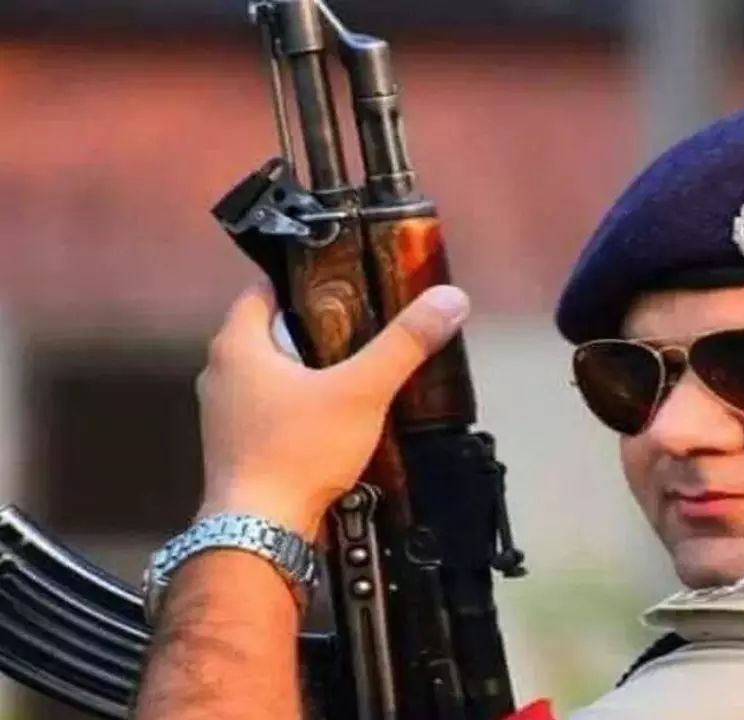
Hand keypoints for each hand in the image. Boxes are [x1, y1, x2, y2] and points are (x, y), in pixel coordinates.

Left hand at [194, 280, 471, 539]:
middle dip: (315, 328)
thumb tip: (451, 297)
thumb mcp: (362, 391)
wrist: (259, 532)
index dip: (303, 280)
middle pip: (271, 332)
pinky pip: (270, 410)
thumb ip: (404, 343)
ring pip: (272, 374)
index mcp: (237, 343)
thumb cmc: (300, 449)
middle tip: (365, 326)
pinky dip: (300, 406)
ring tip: (358, 371)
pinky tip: (336, 417)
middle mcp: (220, 372)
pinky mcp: (235, 448)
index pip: (265, 288)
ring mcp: (223, 414)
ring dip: (309, 371)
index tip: (347, 281)